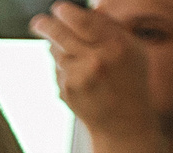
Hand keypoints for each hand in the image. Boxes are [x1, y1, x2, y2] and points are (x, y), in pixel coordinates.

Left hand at [34, 4, 155, 143]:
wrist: (123, 121)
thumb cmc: (130, 81)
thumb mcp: (134, 49)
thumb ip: (113, 28)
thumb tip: (89, 9)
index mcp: (117, 45)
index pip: (85, 21)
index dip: (67, 12)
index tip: (59, 8)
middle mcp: (96, 60)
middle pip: (61, 34)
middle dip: (46, 25)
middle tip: (38, 21)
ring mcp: (79, 77)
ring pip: (56, 51)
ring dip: (58, 46)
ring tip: (76, 54)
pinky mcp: (66, 90)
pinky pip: (57, 68)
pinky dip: (63, 66)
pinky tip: (79, 75)